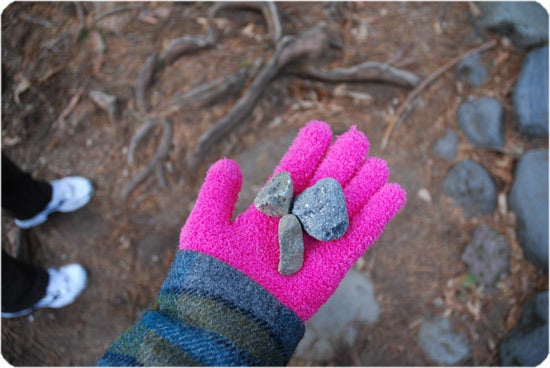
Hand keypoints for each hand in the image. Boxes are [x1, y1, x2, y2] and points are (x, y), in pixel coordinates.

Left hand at [179, 121, 405, 320]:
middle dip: (340, 162)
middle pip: (323, 187)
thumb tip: (229, 163)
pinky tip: (394, 193)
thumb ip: (216, 193)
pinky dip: (378, 216)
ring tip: (378, 163)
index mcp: (265, 213)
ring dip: (363, 186)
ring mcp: (314, 246)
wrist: (227, 317)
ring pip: (345, 209)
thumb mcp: (205, 225)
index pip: (292, 174)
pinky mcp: (333, 268)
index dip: (307, 151)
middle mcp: (292, 226)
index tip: (321, 128)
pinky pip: (360, 237)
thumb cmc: (211, 272)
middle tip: (358, 138)